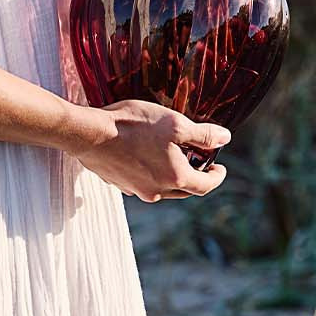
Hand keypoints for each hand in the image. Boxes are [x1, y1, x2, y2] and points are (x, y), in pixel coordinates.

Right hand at [71, 99, 230, 201]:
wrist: (90, 134)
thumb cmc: (134, 126)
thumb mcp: (175, 124)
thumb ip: (202, 134)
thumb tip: (225, 138)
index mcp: (175, 179)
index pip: (205, 186)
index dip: (216, 177)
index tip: (220, 168)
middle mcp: (156, 191)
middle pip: (184, 190)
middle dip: (195, 178)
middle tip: (200, 163)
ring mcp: (135, 190)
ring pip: (162, 187)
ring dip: (171, 175)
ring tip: (173, 156)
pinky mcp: (119, 182)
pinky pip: (142, 182)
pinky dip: (150, 172)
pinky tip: (145, 154)